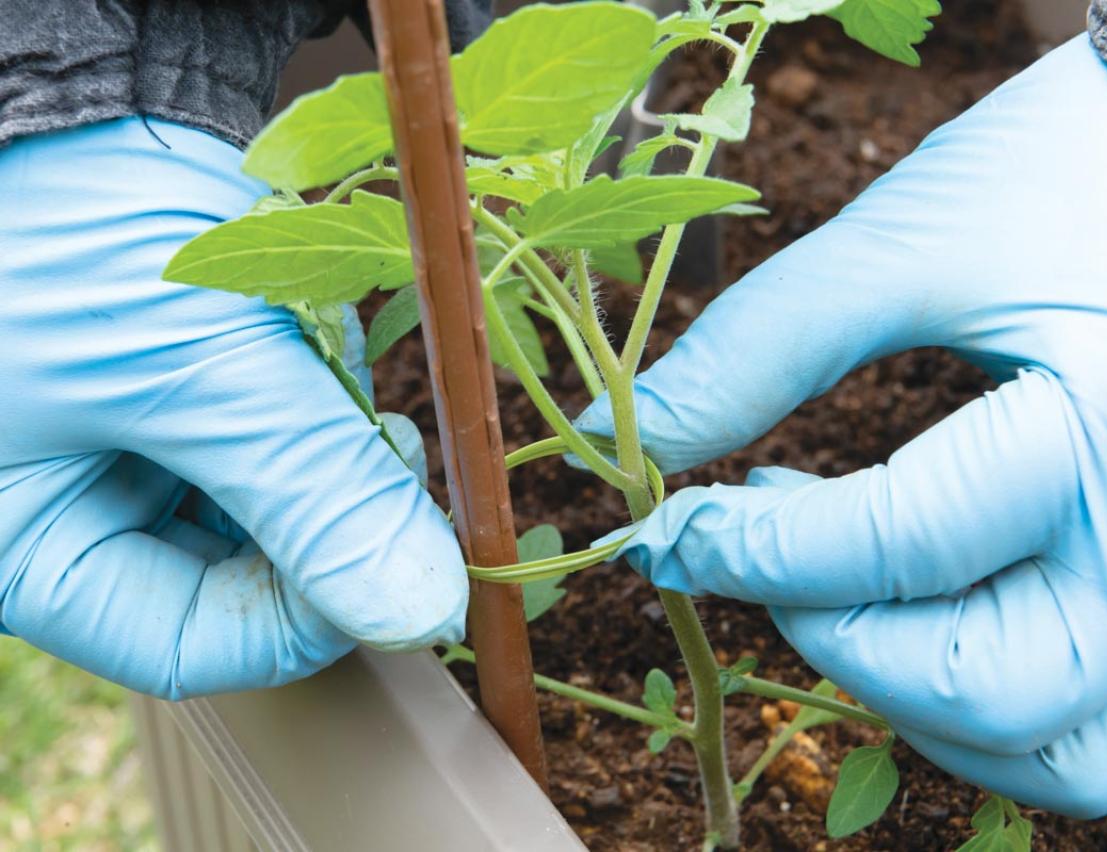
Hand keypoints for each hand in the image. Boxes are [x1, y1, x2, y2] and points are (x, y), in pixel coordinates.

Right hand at [0, 117, 466, 699]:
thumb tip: (419, 608)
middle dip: (318, 499)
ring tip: (295, 342)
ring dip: (316, 429)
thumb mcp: (188, 366)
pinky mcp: (171, 391)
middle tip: (374, 435)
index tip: (399, 557)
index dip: (308, 613)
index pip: (190, 642)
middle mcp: (72, 507)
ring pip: (268, 493)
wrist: (64, 95)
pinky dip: (304, 386)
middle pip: (237, 570)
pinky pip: (269, 425)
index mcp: (26, 544)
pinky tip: (292, 326)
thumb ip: (308, 491)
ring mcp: (122, 447)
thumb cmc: (65, 221)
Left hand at [576, 35, 1106, 815]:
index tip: (671, 529)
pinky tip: (959, 631)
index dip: (753, 551)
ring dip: (930, 711)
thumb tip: (616, 439)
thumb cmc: (1075, 167)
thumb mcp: (908, 236)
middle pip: (991, 690)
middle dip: (837, 642)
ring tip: (860, 605)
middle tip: (773, 557)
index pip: (900, 546)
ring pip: (1079, 755)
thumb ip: (760, 347)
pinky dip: (1030, 720)